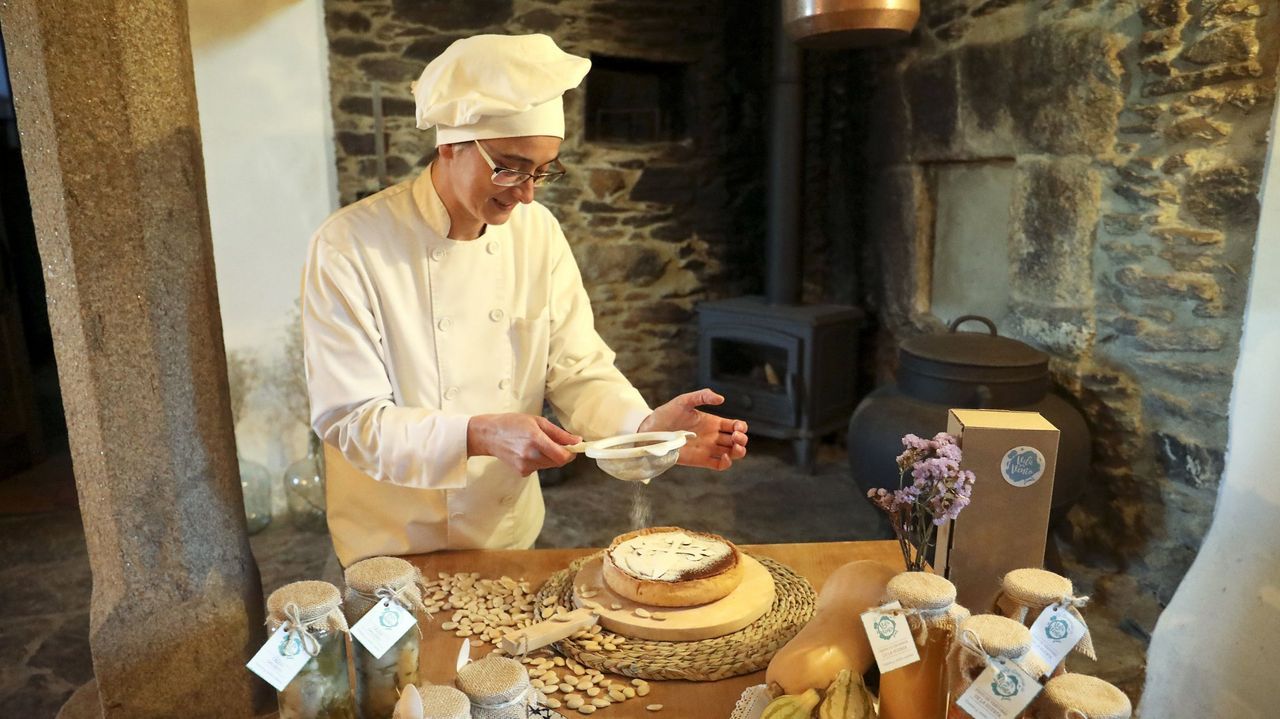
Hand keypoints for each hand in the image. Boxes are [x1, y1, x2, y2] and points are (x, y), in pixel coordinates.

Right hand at [467, 413, 581, 475]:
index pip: (562, 456)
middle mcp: (531, 455)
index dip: (571, 453)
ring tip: (536, 444)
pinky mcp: (522, 472)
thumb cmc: (512, 424)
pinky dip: (539, 460)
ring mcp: (525, 466)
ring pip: (549, 465)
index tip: (574, 447)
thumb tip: (577, 441)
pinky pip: (539, 467)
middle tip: (554, 442)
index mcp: (536, 440)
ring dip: (550, 456)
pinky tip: (527, 451)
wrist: (489, 435)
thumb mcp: (537, 422)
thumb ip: (559, 433)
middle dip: (561, 453)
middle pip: (558, 462)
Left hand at [638, 388, 748, 469]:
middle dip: (742, 440)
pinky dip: (727, 463)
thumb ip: (702, 396)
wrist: (651, 431)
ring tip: (735, 448)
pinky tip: (724, 456)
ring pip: (731, 454)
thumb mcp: (684, 401)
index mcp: (712, 422)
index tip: (737, 427)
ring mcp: (707, 449)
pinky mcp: (700, 460)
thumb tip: (721, 399)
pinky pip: (719, 465)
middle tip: (735, 437)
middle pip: (737, 441)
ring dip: (739, 452)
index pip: (735, 426)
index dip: (741, 427)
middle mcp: (712, 436)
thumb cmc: (666, 414)